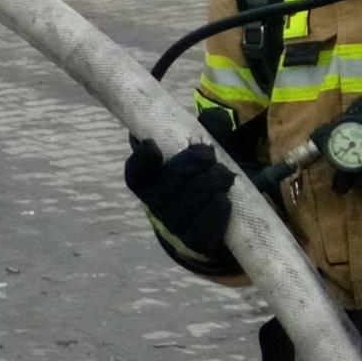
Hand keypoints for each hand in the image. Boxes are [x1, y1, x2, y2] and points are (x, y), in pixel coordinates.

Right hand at [125, 140, 237, 270]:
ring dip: (206, 187)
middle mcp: (156, 207)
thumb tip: (217, 116)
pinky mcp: (194, 243)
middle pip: (165, 188)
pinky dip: (214, 213)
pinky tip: (224, 200)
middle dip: (188, 168)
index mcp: (150, 184)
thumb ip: (206, 134)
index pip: (136, 175)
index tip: (152, 145)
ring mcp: (174, 228)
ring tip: (225, 175)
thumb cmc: (203, 179)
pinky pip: (201, 230)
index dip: (141, 162)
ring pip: (185, 207)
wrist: (216, 221)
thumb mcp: (202, 155)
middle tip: (209, 155)